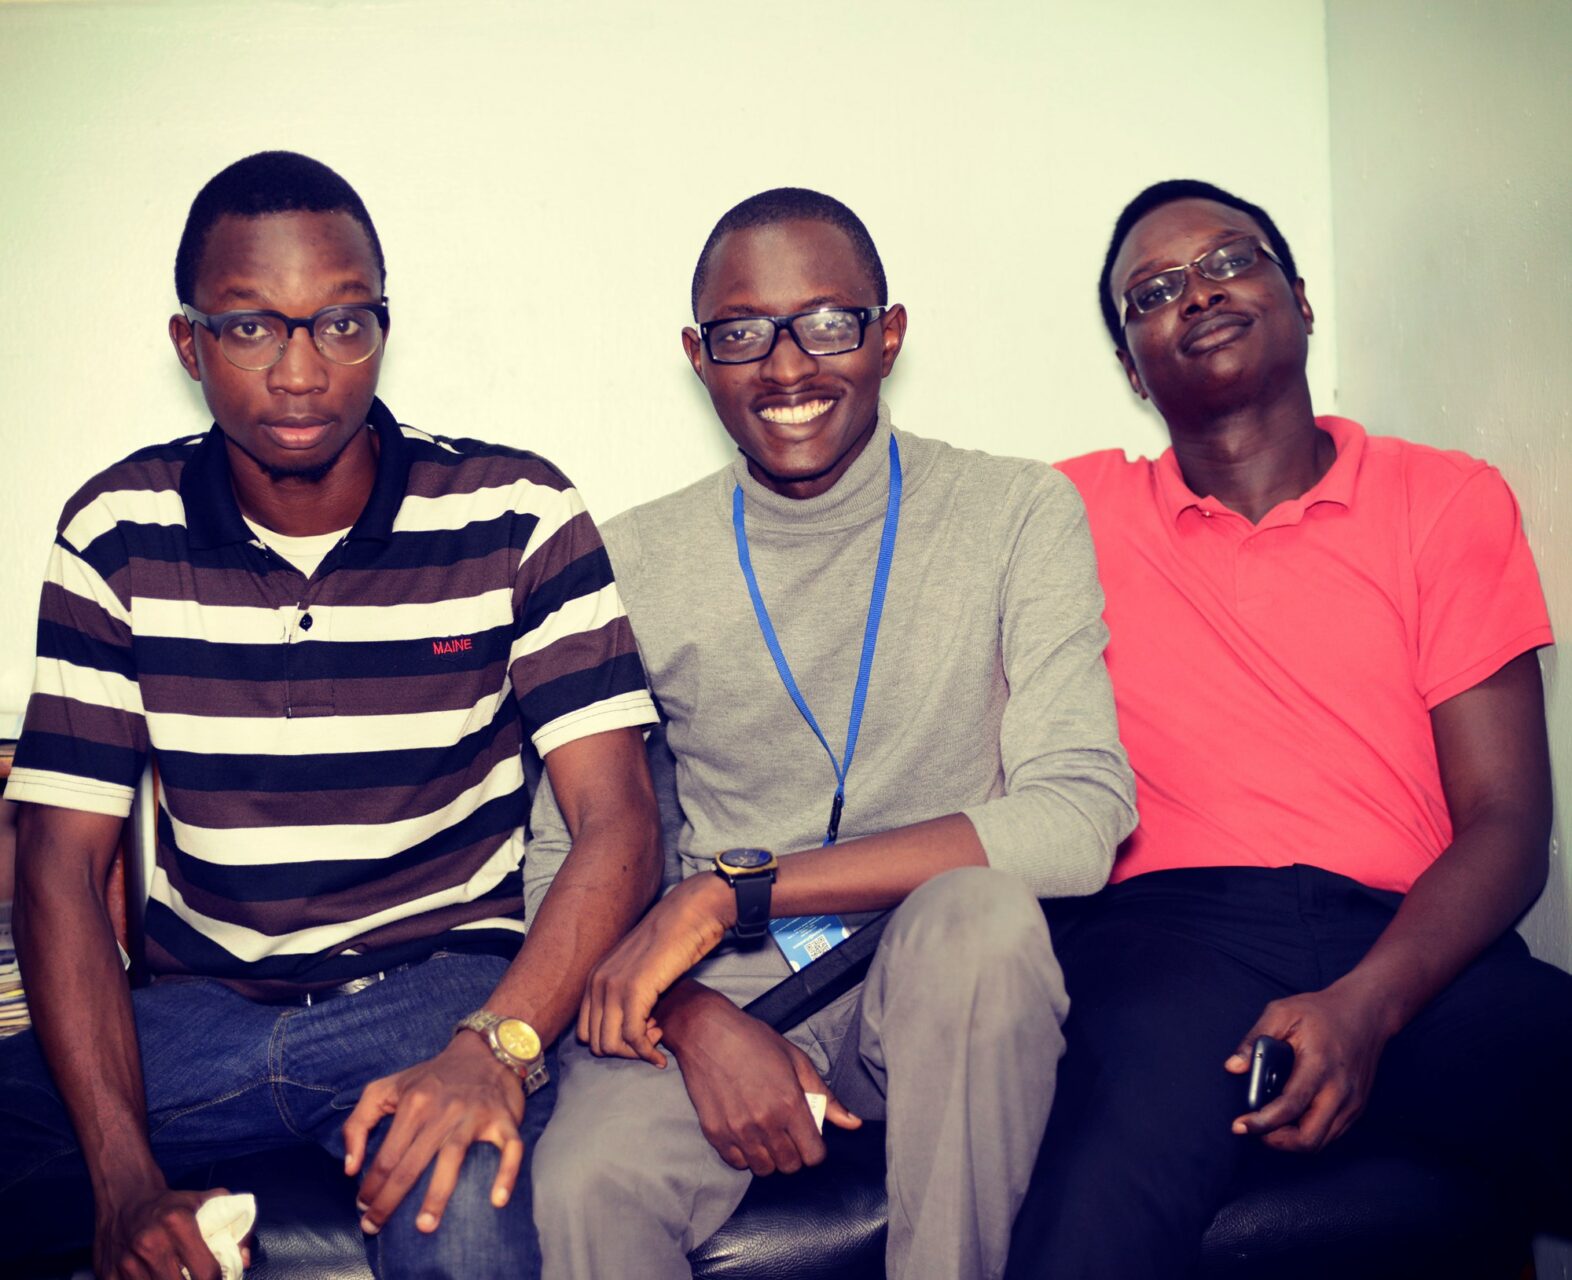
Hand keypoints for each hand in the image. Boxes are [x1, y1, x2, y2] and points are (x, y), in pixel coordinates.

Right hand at [94, 1183, 242, 1279]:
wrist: (124, 1197)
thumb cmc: (171, 1204)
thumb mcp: (206, 1202)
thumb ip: (233, 1226)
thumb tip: (244, 1261)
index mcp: (178, 1224)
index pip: (206, 1272)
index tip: (220, 1279)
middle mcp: (150, 1243)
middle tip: (198, 1278)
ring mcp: (126, 1262)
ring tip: (177, 1276)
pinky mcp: (107, 1274)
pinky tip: (155, 1278)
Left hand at [343, 1031, 524, 1235]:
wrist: (484, 1051)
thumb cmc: (430, 1078)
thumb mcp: (385, 1088)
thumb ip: (357, 1123)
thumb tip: (350, 1168)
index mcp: (413, 1103)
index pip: (386, 1156)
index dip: (371, 1186)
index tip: (362, 1208)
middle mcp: (442, 1110)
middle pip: (411, 1164)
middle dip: (389, 1201)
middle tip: (375, 1227)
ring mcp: (474, 1116)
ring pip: (453, 1159)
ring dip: (437, 1196)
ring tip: (425, 1227)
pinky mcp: (504, 1119)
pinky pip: (509, 1149)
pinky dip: (506, 1174)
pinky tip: (497, 1201)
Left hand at [578, 873, 731, 1064]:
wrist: (690, 915)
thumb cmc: (673, 942)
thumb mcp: (639, 968)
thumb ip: (627, 993)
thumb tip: (631, 1026)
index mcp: (594, 977)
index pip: (585, 1032)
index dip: (614, 1043)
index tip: (641, 1036)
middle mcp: (597, 982)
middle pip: (595, 1042)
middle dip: (624, 1052)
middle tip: (651, 1039)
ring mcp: (613, 986)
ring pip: (610, 1045)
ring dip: (636, 1053)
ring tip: (658, 1038)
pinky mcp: (634, 990)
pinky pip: (633, 1037)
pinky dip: (647, 1052)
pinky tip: (661, 1052)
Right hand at [661, 985, 859, 1174]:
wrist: (707, 1032)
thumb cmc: (754, 1041)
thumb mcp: (797, 1061)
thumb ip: (826, 1097)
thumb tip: (854, 1124)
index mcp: (789, 1103)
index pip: (814, 1155)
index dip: (815, 1148)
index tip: (809, 1137)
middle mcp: (765, 1122)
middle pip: (790, 1166)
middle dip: (795, 1153)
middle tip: (787, 1132)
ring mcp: (738, 1130)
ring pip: (764, 1169)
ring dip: (770, 1156)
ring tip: (766, 1133)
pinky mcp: (715, 1133)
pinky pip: (737, 1163)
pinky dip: (744, 1154)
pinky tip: (746, 1133)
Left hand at [1225, 981, 1395, 1151]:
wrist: (1365, 1013)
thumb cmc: (1320, 1012)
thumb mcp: (1281, 1013)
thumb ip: (1254, 1039)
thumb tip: (1233, 1066)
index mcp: (1318, 1065)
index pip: (1289, 1107)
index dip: (1262, 1123)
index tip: (1240, 1126)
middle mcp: (1340, 1090)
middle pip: (1309, 1138)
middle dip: (1277, 1141)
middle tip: (1255, 1129)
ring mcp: (1352, 1102)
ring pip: (1321, 1142)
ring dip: (1292, 1141)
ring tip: (1270, 1125)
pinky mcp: (1358, 1107)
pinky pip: (1331, 1133)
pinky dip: (1309, 1134)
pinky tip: (1291, 1119)